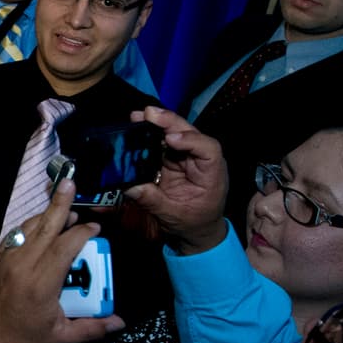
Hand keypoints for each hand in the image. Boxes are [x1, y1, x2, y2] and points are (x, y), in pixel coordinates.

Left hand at [0, 178, 123, 342]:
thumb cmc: (26, 339)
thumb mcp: (62, 337)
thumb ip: (93, 328)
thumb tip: (120, 321)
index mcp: (40, 284)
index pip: (64, 247)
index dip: (81, 233)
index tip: (95, 228)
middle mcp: (22, 266)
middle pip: (45, 227)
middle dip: (60, 204)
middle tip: (71, 183)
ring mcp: (5, 260)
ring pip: (28, 228)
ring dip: (46, 215)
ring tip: (63, 207)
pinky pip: (15, 236)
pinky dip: (30, 227)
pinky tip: (41, 225)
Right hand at [124, 106, 228, 254]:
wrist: (196, 230)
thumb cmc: (193, 223)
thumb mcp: (173, 215)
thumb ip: (152, 200)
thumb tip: (130, 186)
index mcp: (212, 173)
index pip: (208, 149)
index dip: (191, 140)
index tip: (171, 138)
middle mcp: (201, 158)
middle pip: (190, 132)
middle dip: (169, 121)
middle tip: (148, 113)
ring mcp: (186, 156)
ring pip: (174, 132)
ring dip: (157, 123)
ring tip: (138, 116)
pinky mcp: (172, 158)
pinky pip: (161, 142)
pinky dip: (149, 133)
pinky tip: (136, 125)